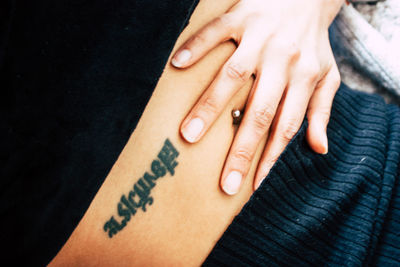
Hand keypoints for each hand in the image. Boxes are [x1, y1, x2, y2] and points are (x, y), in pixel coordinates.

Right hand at [172, 0, 342, 194]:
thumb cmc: (314, 42)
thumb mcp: (327, 75)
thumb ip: (322, 111)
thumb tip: (319, 149)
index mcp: (304, 77)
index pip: (285, 126)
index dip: (269, 158)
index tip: (250, 185)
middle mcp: (283, 60)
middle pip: (260, 110)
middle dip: (241, 148)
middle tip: (223, 180)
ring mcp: (260, 37)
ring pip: (232, 76)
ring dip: (210, 106)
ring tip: (188, 135)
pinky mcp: (241, 16)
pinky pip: (216, 32)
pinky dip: (196, 47)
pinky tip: (177, 65)